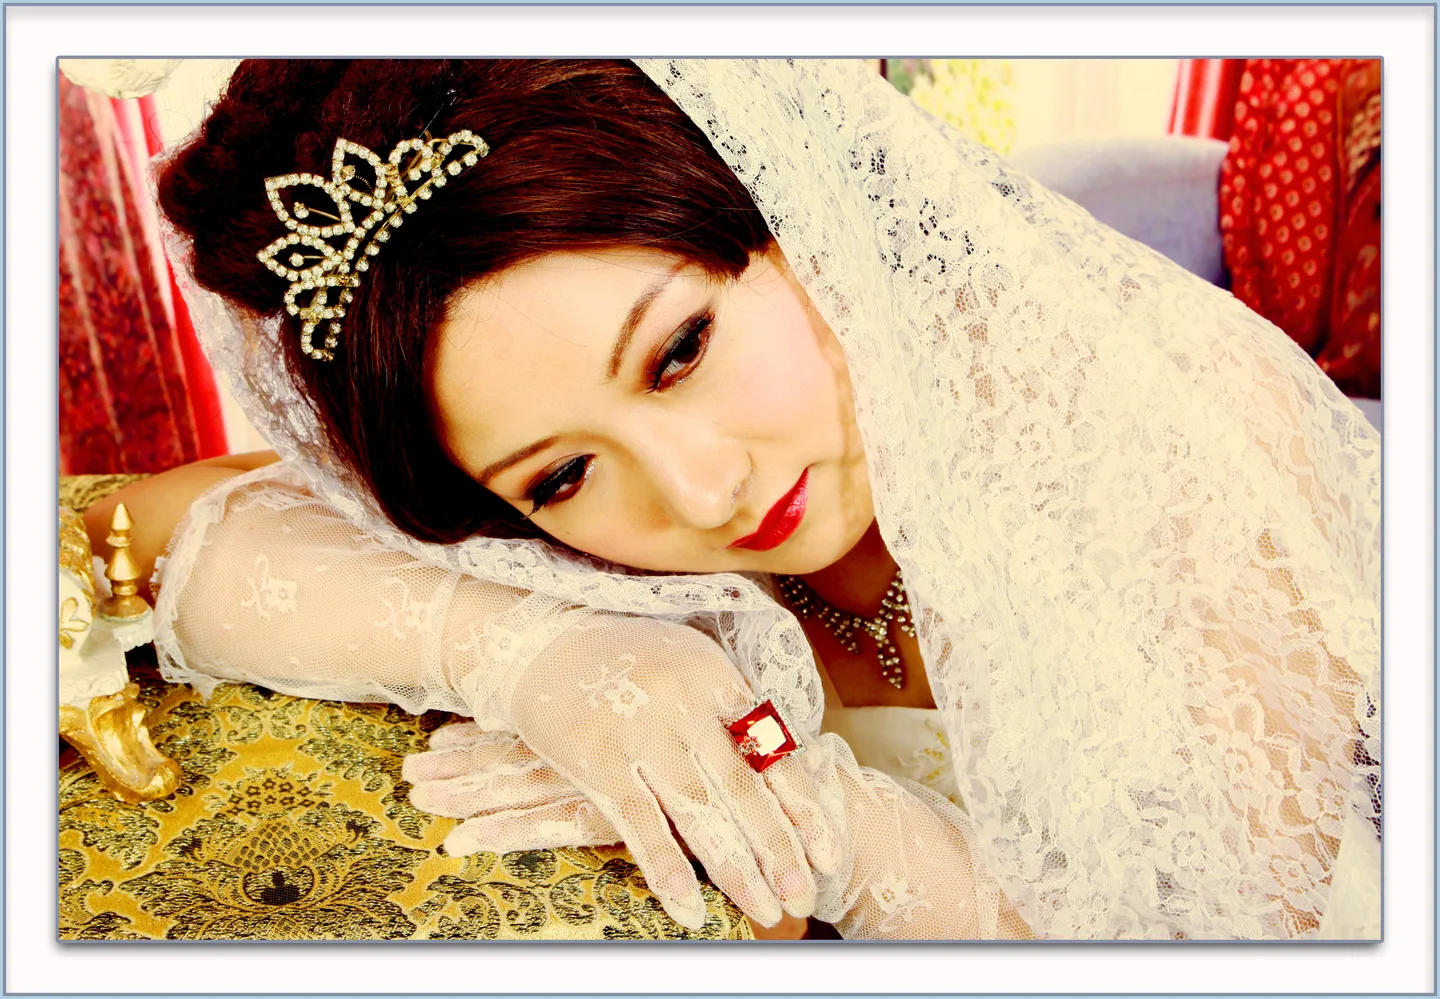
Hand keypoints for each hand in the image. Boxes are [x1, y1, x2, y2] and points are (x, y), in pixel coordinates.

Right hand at [439, 618, 839, 929]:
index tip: (828, 854)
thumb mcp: (689, 663)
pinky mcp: (597, 756)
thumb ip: (731, 710)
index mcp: (716, 677)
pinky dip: (667, 870)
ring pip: (699, 812)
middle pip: (744, 789)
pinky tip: (689, 907)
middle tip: (803, 899)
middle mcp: (685, 702)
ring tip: (762, 910)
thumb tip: (782, 763)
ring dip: (735, 869)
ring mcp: (641, 730)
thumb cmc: (625, 658)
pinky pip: (640, 823)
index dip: (803, 807)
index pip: (773, 752)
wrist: (539, 639)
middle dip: (779, 850)